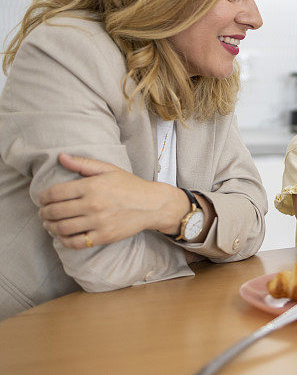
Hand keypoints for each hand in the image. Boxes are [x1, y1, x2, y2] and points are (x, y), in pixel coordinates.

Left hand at [38, 153, 186, 248]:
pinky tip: (62, 236)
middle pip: (55, 211)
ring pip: (62, 228)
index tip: (42, 199)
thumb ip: (84, 164)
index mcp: (92, 186)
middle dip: (44, 213)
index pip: (55, 193)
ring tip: (49, 224)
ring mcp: (99, 222)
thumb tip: (61, 156)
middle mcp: (94, 204)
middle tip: (43, 213)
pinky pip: (76, 242)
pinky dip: (64, 240)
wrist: (153, 204)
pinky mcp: (104, 236)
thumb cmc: (131, 185)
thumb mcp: (109, 170)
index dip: (43, 197)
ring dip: (50, 227)